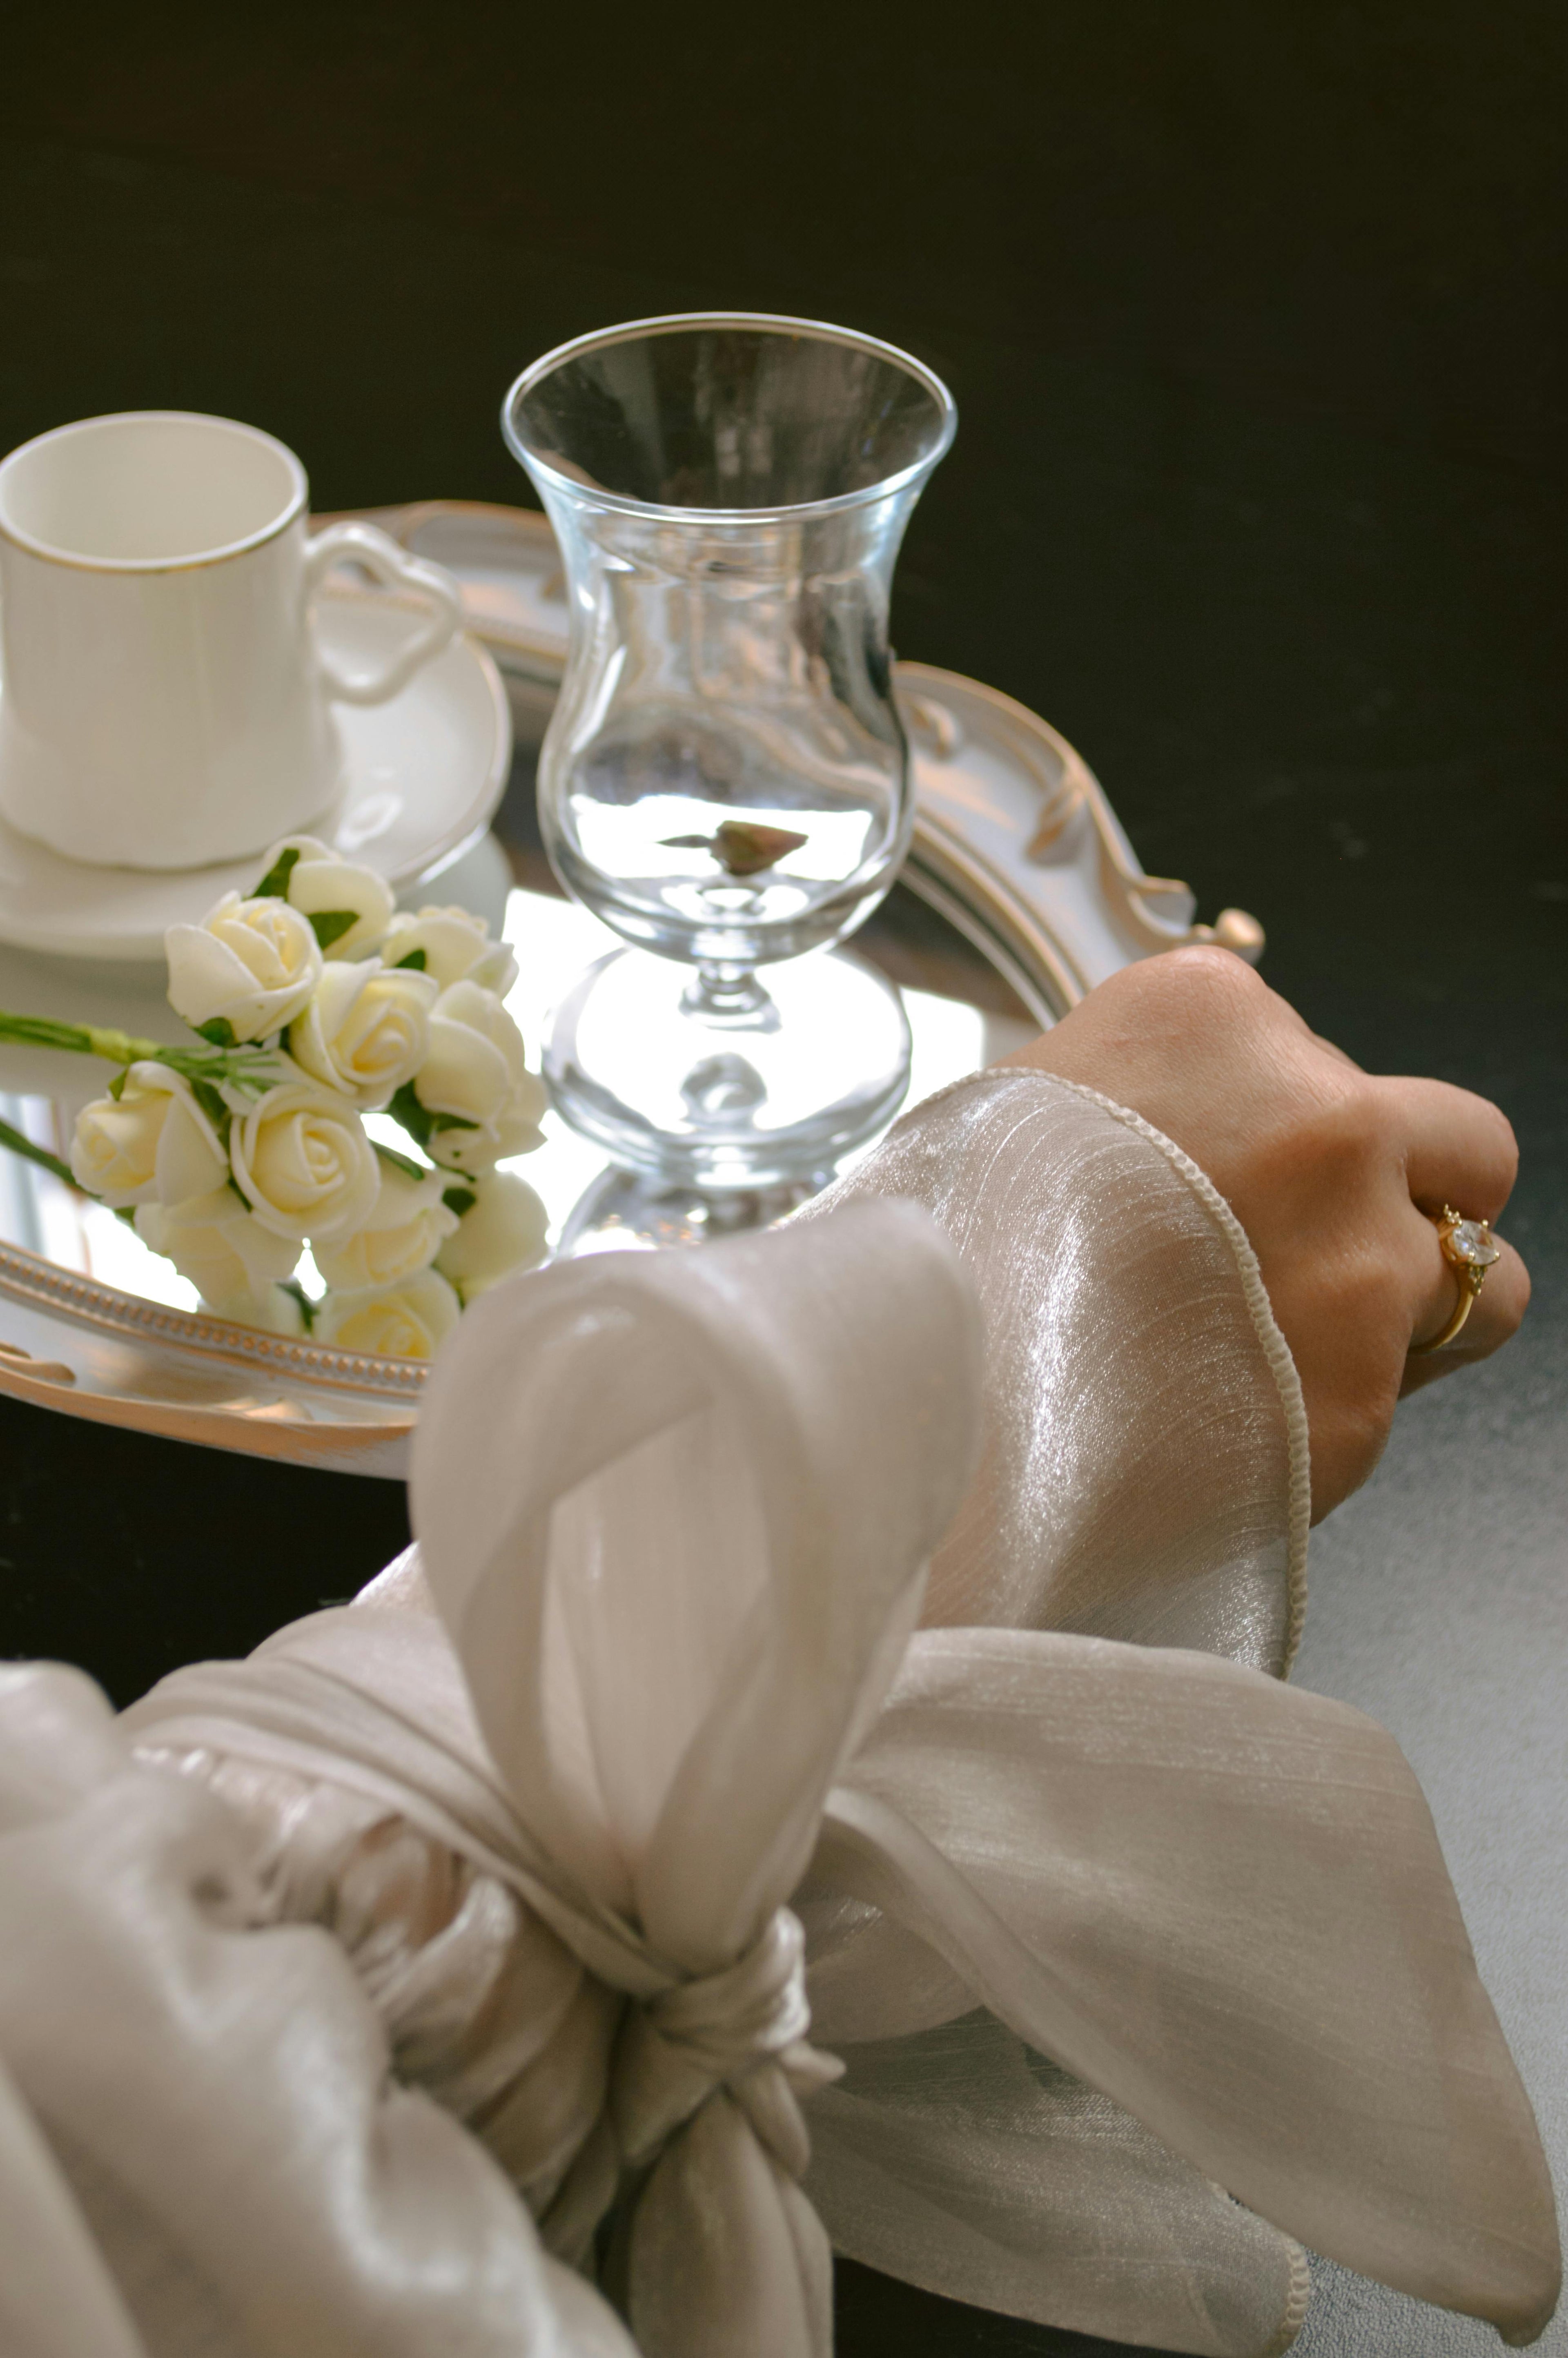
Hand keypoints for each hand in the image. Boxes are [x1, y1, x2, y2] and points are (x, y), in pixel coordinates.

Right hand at [998, 948, 1527, 1520]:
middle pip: (1463, 1144)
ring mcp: (1360, 1262)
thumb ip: (1138, 1093)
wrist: (927, 1389)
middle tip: (1330, 1242)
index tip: (1207, 1166)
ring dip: (1417, 1303)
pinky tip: (1251, 1413)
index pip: (1308, 1046)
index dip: (1267, 1116)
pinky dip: (1343, 1403)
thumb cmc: (944, 1240)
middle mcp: (1322, 1120)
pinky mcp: (1362, 1396)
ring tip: (1316, 1342)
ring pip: (1484, 1279)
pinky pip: (1404, 1394)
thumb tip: (1177, 1136)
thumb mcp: (1023, 1099)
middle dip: (1416, 1190)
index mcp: (1216, 1017)